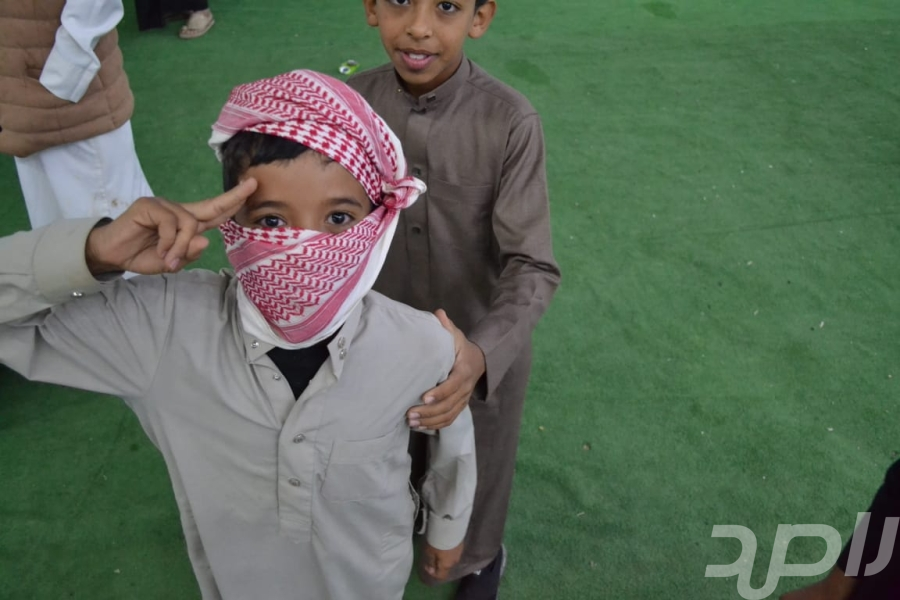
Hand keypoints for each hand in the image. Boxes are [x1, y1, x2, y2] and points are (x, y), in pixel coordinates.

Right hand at [85, 179, 256, 275]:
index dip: (232, 202)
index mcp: (186, 223)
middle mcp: (178, 211)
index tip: (251, 189)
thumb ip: (187, 254)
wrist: (111, 254)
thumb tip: (205, 239)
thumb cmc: (140, 255)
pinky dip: (168, 242)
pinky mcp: (148, 206)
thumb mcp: (170, 262)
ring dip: (181, 246)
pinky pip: (170, 224)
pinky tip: (161, 252)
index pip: (214, 212)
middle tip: (252, 185)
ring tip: (169, 260)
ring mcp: (163, 206)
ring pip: (188, 223)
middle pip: (210, 204)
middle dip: (233, 196)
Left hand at [407, 309, 484, 429]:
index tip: (423, 397)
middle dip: (429, 411)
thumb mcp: (457, 336)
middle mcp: (465, 387)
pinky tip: (420, 426)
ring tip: (412, 422)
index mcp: (464, 370)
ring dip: (430, 420)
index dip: (439, 392)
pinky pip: (450, 419)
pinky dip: (436, 425)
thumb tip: (439, 314)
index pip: (453, 384)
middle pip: (449, 404)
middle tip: (410, 414)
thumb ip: (447, 327)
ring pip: (449, 414)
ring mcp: (463, 399)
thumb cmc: (462, 348)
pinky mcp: (459, 406)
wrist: (480, 360)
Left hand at [421, 541, 463, 581]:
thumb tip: (432, 569)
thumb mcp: (429, 552)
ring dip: (444, 556)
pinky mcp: (461, 544)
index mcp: (446, 565)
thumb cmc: (437, 541)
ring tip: (438, 547)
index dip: (432, 573)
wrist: (450, 526)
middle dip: (438, 563)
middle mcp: (454, 561)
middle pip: (446, 567)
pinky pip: (454, 551)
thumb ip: (431, 562)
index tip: (427, 564)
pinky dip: (448, 550)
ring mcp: (459, 553)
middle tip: (432, 555)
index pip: (440, 575)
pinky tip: (444, 542)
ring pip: (450, 559)